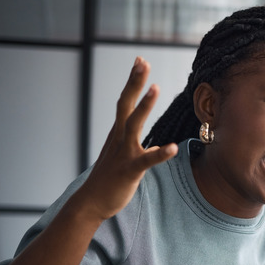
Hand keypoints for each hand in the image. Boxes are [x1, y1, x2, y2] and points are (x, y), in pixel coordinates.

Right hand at [76, 57, 177, 221]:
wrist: (90, 202)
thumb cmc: (108, 180)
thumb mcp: (124, 160)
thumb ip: (139, 151)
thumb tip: (153, 150)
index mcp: (118, 134)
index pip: (125, 102)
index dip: (133, 82)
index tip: (140, 61)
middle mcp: (119, 139)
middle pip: (126, 105)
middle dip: (134, 83)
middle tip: (142, 61)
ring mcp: (123, 154)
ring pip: (134, 126)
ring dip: (144, 106)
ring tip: (156, 88)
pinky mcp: (129, 171)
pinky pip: (146, 161)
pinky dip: (160, 153)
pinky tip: (173, 148)